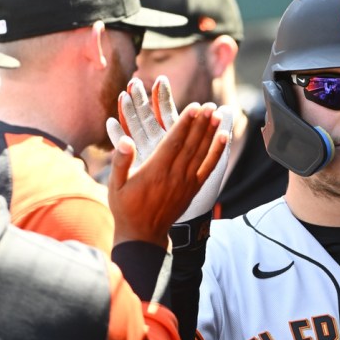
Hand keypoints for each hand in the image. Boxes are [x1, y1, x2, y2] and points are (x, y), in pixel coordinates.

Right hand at [107, 99, 226, 247]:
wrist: (144, 235)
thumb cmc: (126, 208)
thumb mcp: (115, 185)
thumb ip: (120, 162)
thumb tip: (125, 140)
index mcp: (155, 171)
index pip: (174, 142)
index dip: (185, 123)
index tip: (194, 106)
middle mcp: (175, 176)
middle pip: (192, 144)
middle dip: (201, 123)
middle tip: (209, 104)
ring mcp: (186, 183)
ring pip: (202, 153)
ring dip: (211, 132)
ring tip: (218, 114)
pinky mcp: (193, 189)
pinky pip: (209, 168)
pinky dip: (217, 152)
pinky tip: (224, 137)